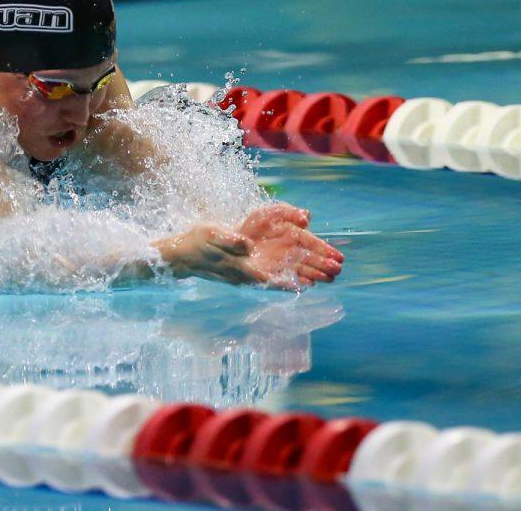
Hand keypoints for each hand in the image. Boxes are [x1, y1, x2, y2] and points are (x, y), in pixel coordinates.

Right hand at [154, 203, 343, 287]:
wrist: (183, 255)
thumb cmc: (197, 244)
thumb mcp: (211, 236)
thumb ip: (229, 242)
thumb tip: (247, 246)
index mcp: (242, 268)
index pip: (272, 276)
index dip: (293, 279)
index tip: (313, 283)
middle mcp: (250, 274)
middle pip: (285, 275)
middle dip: (311, 273)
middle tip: (336, 272)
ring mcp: (251, 274)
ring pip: (285, 274)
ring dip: (308, 274)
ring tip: (332, 275)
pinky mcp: (251, 270)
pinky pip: (277, 274)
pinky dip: (293, 276)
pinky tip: (308, 279)